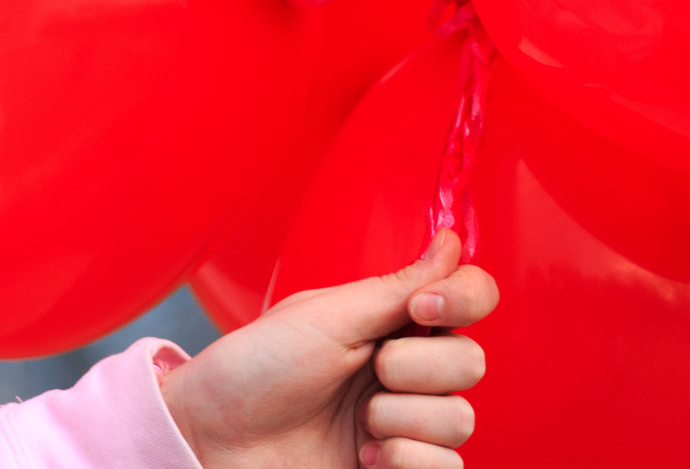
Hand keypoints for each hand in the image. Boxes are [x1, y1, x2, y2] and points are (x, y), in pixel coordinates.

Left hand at [159, 229, 497, 468]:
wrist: (219, 439)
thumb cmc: (254, 370)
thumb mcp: (325, 316)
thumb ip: (396, 287)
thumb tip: (450, 243)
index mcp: (389, 319)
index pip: (470, 295)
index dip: (465, 296)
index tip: (424, 308)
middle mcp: (406, 368)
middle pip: (471, 362)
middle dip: (415, 368)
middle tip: (367, 370)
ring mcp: (406, 420)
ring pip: (461, 418)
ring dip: (401, 419)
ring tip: (355, 422)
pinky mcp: (403, 465)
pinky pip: (448, 466)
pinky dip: (405, 459)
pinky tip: (365, 454)